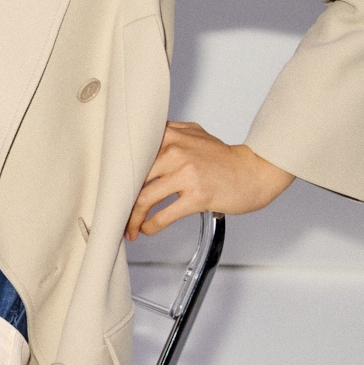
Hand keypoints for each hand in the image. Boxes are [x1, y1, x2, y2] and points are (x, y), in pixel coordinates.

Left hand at [127, 121, 294, 239]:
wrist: (255, 171)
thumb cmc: (225, 157)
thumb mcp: (195, 134)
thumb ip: (168, 134)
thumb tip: (140, 145)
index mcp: (171, 135)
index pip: (132, 153)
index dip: (116, 174)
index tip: (108, 188)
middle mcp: (176, 151)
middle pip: (133, 178)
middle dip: (120, 199)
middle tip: (114, 212)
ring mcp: (186, 173)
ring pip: (144, 199)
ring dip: (132, 218)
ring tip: (129, 228)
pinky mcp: (197, 195)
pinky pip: (164, 215)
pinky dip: (150, 225)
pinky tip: (146, 230)